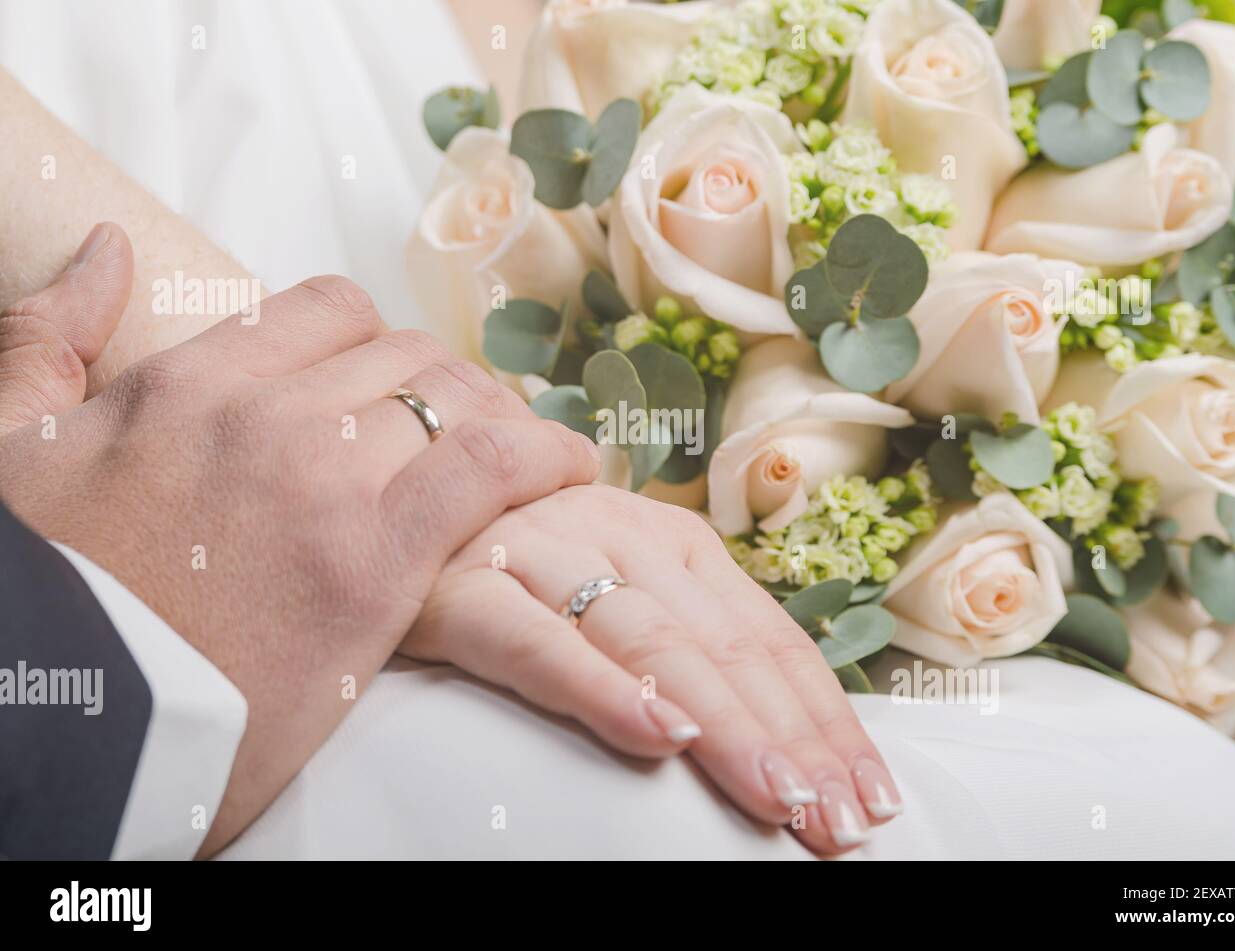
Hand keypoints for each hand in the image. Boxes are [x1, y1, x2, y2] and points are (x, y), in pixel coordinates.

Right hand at [0, 235, 599, 851]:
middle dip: (451, 387)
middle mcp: (262, 414)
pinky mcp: (375, 564)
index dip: (380, 341)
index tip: (400, 382)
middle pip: (405, 357)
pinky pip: (493, 469)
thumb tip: (110, 253)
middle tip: (476, 428)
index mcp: (186, 384)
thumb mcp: (14, 454)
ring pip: (455, 401)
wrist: (56, 725)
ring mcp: (324, 484)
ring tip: (526, 456)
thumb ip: (47, 342)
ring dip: (503, 420)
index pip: (328, 311)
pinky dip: (546, 458)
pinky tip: (571, 468)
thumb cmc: (42, 605)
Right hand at [402, 483, 902, 855]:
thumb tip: (782, 735)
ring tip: (778, 795)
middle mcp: (620, 532)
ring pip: (653, 640)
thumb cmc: (516, 571)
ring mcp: (546, 550)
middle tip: (838, 823)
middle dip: (792, 738)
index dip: (825, 716)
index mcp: (670, 542)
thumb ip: (685, 645)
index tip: (869, 793)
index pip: (769, 635)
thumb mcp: (615, 595)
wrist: (389, 503)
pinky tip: (657, 736)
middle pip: (726, 644)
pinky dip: (603, 686)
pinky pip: (539, 640)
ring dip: (723, 722)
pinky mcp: (464, 584)